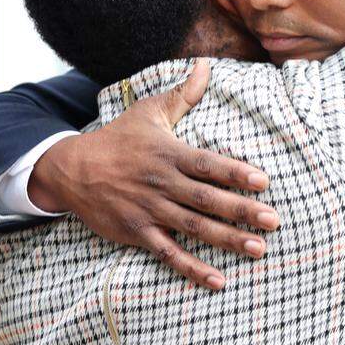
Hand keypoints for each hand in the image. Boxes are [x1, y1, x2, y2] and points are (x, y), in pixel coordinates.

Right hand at [28, 61, 279, 287]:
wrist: (71, 169)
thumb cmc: (118, 139)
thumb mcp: (149, 112)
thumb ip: (183, 94)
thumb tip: (206, 63)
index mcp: (169, 154)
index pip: (208, 164)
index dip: (235, 173)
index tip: (263, 181)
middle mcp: (162, 183)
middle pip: (206, 199)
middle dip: (241, 211)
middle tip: (274, 221)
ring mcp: (149, 210)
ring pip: (193, 228)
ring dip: (226, 240)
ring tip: (258, 249)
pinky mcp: (137, 232)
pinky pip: (168, 254)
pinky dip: (192, 268)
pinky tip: (218, 281)